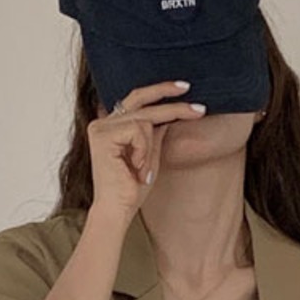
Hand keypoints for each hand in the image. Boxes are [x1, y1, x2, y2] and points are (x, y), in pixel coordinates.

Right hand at [86, 79, 206, 216]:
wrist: (117, 210)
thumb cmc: (131, 189)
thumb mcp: (150, 156)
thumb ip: (155, 134)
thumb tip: (170, 113)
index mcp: (112, 126)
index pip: (138, 100)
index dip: (161, 91)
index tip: (185, 88)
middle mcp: (103, 123)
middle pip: (142, 101)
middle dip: (170, 100)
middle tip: (199, 108)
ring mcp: (100, 127)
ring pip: (144, 120)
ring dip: (150, 148)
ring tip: (142, 170)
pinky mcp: (102, 135)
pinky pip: (138, 130)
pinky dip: (143, 151)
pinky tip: (134, 168)